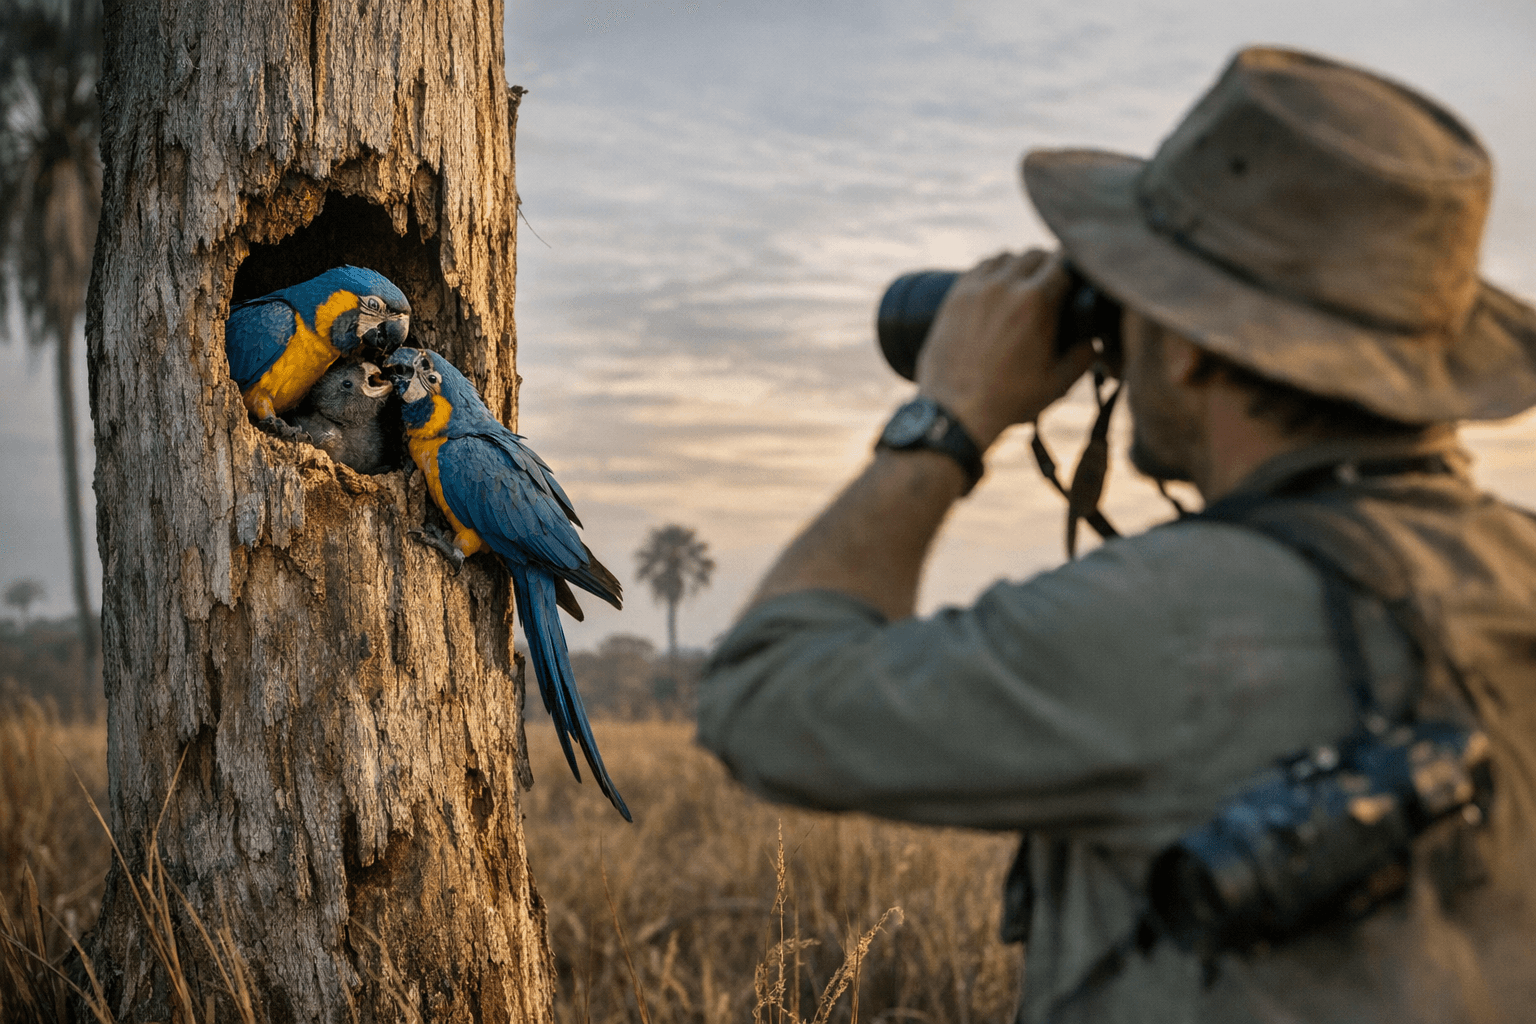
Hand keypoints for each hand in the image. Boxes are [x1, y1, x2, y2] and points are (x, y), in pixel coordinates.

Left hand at [914, 249, 1096, 448]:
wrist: (955, 410)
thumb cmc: (1008, 400)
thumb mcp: (1058, 383)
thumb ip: (1083, 357)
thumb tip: (1093, 340)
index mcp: (1036, 302)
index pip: (1064, 261)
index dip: (1075, 265)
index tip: (1078, 275)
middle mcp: (1005, 286)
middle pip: (1035, 254)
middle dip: (1049, 264)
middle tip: (1054, 282)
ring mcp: (976, 288)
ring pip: (1006, 256)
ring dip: (1020, 265)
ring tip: (1026, 283)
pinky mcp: (955, 296)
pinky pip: (980, 267)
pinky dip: (994, 270)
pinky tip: (998, 286)